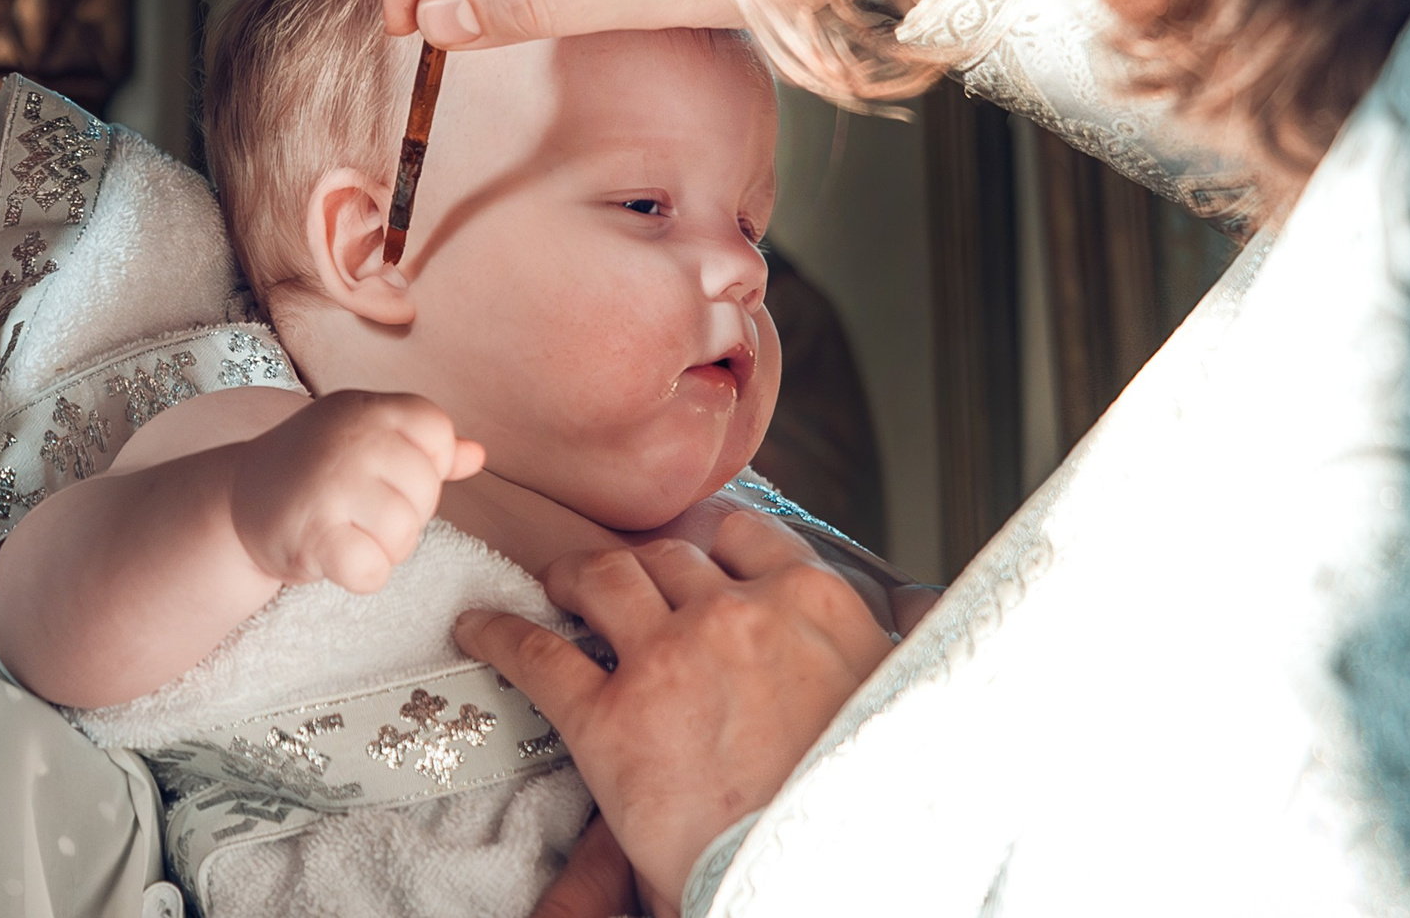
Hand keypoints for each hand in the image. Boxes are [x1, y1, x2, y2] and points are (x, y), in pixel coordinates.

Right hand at [232, 391, 483, 592]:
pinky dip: (362, 575)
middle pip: (425, 489)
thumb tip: (477, 454)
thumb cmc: (315, 471)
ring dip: (384, 548)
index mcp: (367, 408)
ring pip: (404, 533)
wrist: (237, 501)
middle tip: (362, 511)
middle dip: (406, 514)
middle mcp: (350, 438)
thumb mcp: (366, 441)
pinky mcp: (312, 534)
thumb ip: (422, 447)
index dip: (427, 464)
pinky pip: (372, 571)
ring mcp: (331, 485)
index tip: (391, 474)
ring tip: (350, 532)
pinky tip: (337, 557)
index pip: (436, 431)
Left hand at [456, 511, 889, 916]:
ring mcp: (668, 658)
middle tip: (620, 579)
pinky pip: (538, 655)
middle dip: (641, 564)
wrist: (824, 873)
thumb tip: (934, 604)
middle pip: (670, 557)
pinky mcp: (609, 718)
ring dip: (574, 577)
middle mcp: (736, 613)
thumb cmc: (867, 802)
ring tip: (557, 586)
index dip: (711, 542)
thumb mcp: (907, 699)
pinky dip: (499, 635)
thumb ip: (901, 640)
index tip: (697, 551)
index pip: (747, 535)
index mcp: (814, 604)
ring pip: (602, 580)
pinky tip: (475, 629)